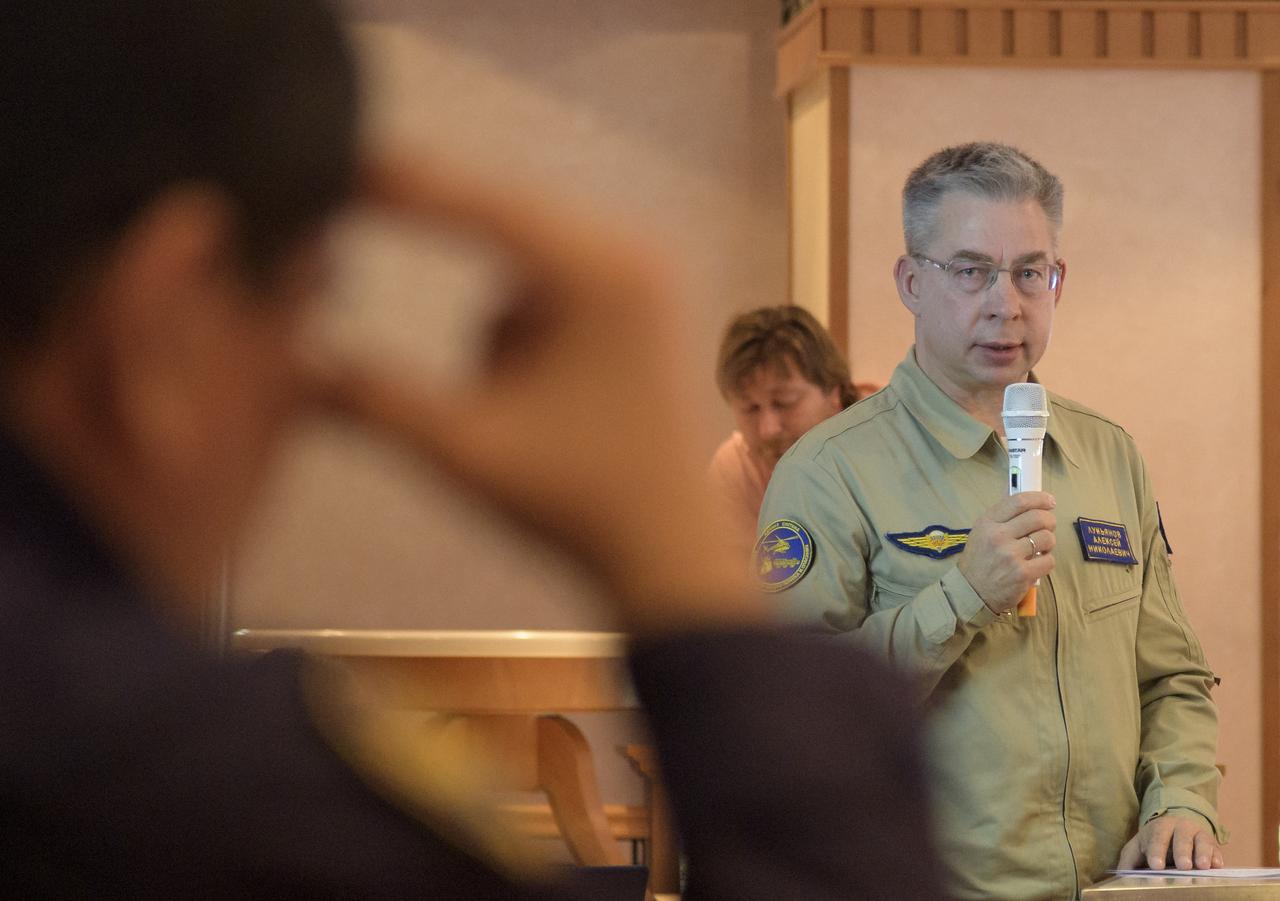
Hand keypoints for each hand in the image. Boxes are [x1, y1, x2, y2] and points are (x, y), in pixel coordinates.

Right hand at [313, 156, 756, 630]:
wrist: (666, 551)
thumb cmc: (571, 503)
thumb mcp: (460, 448)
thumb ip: (372, 397)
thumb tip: (288, 356)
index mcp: (597, 275)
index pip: (478, 206)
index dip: (398, 184)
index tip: (329, 165)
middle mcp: (630, 254)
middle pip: (502, 217)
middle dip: (433, 225)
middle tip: (351, 203)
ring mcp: (642, 274)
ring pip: (523, 254)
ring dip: (486, 296)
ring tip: (484, 367)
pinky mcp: (639, 302)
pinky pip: (552, 283)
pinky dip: (519, 320)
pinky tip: (529, 386)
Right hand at [955, 492, 1055, 614]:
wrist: (971, 592)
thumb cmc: (979, 561)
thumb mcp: (981, 533)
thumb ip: (1002, 518)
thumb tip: (1029, 503)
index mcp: (987, 523)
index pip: (1019, 501)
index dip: (1039, 498)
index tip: (1049, 501)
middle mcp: (998, 536)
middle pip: (1038, 518)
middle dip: (1049, 520)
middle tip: (1048, 526)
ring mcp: (1011, 556)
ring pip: (1047, 538)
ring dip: (1049, 542)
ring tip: (1040, 547)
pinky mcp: (1022, 574)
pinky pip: (1049, 560)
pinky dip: (1047, 561)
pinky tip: (1037, 563)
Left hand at [1117, 813, 1223, 870]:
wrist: (1178, 825)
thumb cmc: (1154, 841)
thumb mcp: (1139, 847)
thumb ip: (1129, 861)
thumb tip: (1120, 876)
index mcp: (1158, 828)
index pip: (1156, 838)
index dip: (1156, 851)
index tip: (1156, 866)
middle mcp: (1179, 828)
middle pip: (1180, 838)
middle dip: (1181, 852)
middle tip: (1183, 866)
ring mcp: (1197, 834)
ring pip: (1201, 841)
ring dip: (1202, 854)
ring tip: (1202, 867)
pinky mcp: (1212, 844)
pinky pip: (1216, 849)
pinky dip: (1216, 857)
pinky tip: (1217, 865)